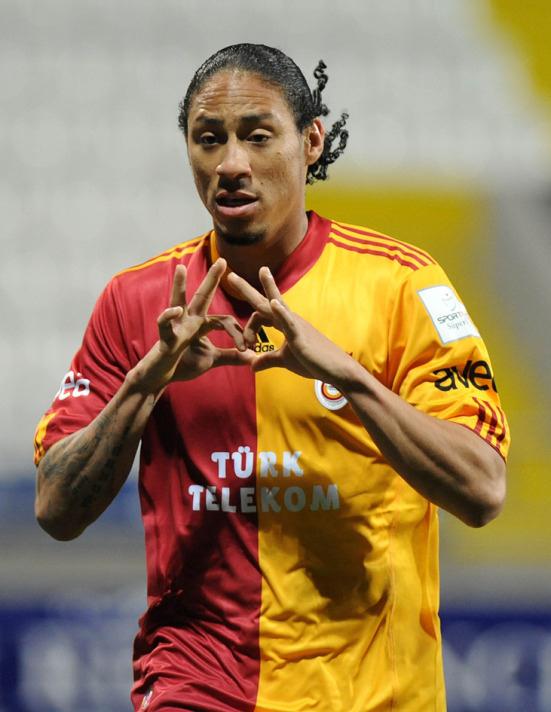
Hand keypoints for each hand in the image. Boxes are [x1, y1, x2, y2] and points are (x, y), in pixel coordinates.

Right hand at [130, 259, 253, 393]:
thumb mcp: (211, 360)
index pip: (224, 321)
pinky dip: (168, 317)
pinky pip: (165, 325)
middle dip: (211, 279)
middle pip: (202, 297)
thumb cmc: (183, 364)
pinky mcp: (165, 339)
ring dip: (178, 286)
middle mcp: (189, 321)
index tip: (246, 348)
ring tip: (180, 268)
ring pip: (177, 302)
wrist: (161, 377)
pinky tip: (175, 310)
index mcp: (201, 325)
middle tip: (222, 261)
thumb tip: (251, 356)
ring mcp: (176, 328)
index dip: (237, 333)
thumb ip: (230, 356)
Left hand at [226, 267, 357, 387]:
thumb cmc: (313, 363)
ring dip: (267, 288)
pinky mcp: (301, 336)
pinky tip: (273, 303)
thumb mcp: (285, 361)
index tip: (246, 346)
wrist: (336, 370)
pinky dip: (281, 312)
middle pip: (265, 301)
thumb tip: (251, 365)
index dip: (249, 329)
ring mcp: (295, 325)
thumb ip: (268, 360)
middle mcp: (289, 319)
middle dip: (248, 289)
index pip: (261, 316)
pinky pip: (289, 322)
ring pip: (277, 305)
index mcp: (285, 324)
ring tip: (261, 271)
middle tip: (231, 275)